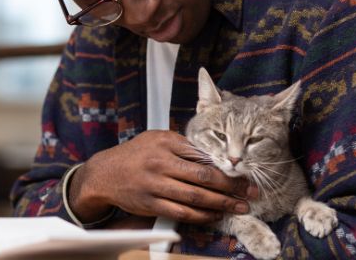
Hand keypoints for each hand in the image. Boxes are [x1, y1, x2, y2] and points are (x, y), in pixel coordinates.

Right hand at [68, 130, 256, 224]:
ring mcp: (155, 185)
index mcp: (164, 142)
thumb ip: (182, 144)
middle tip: (250, 192)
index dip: (226, 165)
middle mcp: (160, 163)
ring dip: (221, 204)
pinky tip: (214, 215)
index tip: (244, 171)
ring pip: (195, 197)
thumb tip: (214, 155)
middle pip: (203, 176)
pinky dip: (201, 216)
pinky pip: (181, 213)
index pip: (202, 154)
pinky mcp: (151, 204)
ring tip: (239, 207)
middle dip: (231, 186)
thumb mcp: (156, 138)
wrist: (105, 174)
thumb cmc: (135, 154)